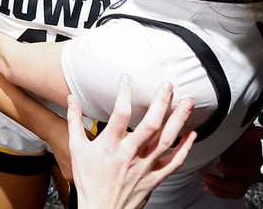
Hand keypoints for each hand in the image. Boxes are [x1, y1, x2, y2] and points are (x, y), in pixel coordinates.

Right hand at [69, 77, 195, 208]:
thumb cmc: (89, 181)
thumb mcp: (76, 148)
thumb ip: (74, 121)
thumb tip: (71, 100)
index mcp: (110, 146)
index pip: (120, 114)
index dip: (124, 93)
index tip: (127, 79)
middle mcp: (130, 155)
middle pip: (150, 125)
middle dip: (161, 103)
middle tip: (168, 86)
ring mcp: (144, 167)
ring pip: (166, 141)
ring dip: (179, 120)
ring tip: (187, 103)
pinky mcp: (154, 178)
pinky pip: (174, 163)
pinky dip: (185, 148)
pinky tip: (191, 134)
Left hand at [203, 125, 262, 198]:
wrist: (241, 143)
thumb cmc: (242, 138)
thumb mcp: (244, 132)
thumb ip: (250, 133)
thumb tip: (257, 131)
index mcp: (255, 159)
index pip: (248, 168)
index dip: (233, 169)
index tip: (219, 166)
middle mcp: (252, 172)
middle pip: (241, 183)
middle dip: (223, 182)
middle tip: (208, 176)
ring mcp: (245, 179)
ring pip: (236, 190)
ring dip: (220, 187)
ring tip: (206, 180)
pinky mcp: (237, 184)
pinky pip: (231, 193)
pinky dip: (219, 192)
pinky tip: (209, 186)